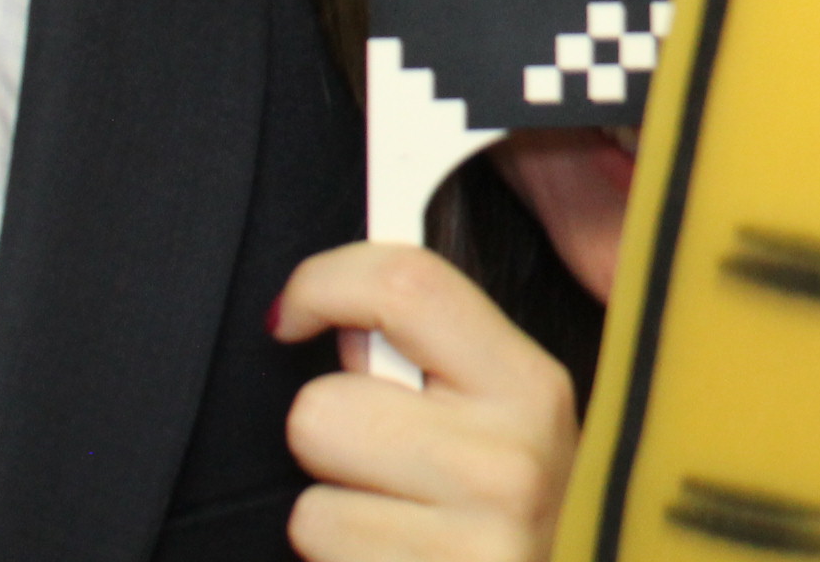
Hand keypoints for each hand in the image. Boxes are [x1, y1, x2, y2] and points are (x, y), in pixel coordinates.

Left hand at [276, 243, 576, 561]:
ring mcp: (474, 546)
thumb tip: (342, 313)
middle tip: (379, 464)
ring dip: (335, 519)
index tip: (290, 315)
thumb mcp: (510, 418)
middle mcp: (507, 462)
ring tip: (395, 526)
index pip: (407, 286)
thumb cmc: (521, 512)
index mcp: (529, 387)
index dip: (324, 284)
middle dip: (328, 436)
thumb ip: (435, 357)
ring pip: (309, 509)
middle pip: (321, 409)